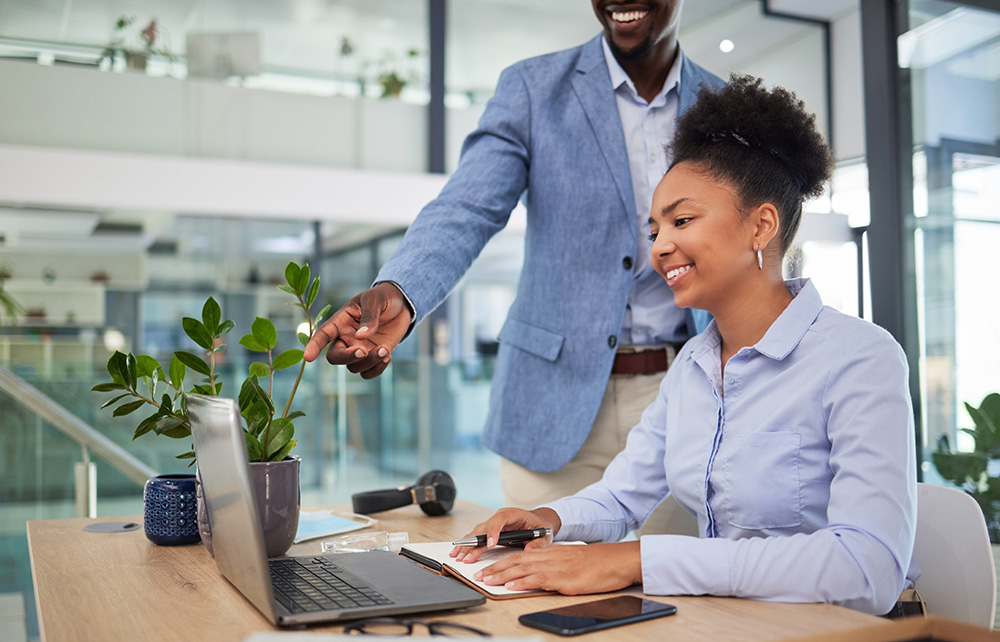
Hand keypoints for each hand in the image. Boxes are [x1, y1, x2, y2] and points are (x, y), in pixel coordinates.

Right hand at [303, 282, 411, 378]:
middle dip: (347, 358)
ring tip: (385, 349)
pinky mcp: (372, 358)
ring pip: (354, 367)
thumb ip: (369, 316)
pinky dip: (377, 370)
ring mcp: (358, 350)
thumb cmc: (382, 298)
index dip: (314, 346)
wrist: (400, 305)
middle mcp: (346, 338)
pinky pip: (367, 373)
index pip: (323, 334)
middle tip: (363, 351)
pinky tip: (388, 356)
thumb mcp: (375, 300)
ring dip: (370, 362)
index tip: (308, 357)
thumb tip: (361, 337)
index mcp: (340, 322)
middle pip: (335, 357)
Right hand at [450, 507, 560, 563]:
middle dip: (474, 543)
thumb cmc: (540, 527)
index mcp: (512, 514)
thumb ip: (538, 543)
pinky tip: (459, 552)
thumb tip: (528, 550)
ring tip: (458, 557)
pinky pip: (476, 537)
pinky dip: (467, 545)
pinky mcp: (489, 531)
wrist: (537, 522)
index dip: (493, 531)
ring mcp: (492, 523)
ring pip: (476, 533)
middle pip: (484, 527)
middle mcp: (499, 516)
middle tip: (467, 557)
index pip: (500, 519)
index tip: (489, 544)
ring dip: (467, 545)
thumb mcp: (544, 535)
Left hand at [475, 541, 641, 594]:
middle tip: (478, 575)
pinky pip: (538, 579)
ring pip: (522, 568)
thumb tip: (539, 575)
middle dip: (494, 568)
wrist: (616, 561)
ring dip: (502, 575)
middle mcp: (549, 557)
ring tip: (486, 580)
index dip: (501, 562)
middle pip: (515, 560)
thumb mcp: (571, 561)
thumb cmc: (598, 564)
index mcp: (551, 553)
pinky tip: (512, 585)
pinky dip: (522, 581)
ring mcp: (555, 567)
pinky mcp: (563, 578)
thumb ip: (554, 565)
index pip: (520, 556)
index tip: (487, 568)